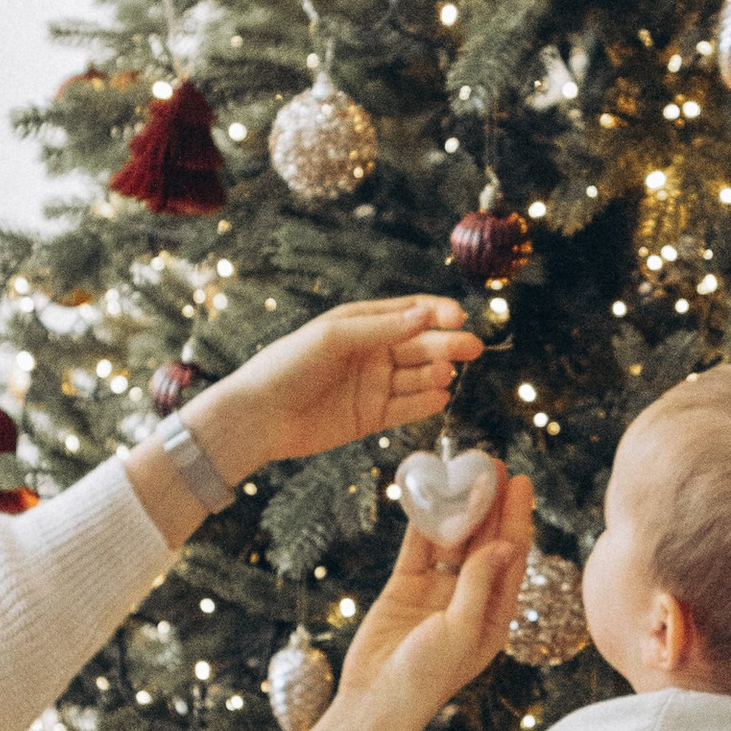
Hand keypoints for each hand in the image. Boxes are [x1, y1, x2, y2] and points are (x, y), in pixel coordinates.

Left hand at [200, 296, 480, 484]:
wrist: (258, 416)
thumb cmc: (287, 366)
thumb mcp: (332, 338)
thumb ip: (380, 328)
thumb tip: (425, 315)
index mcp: (360, 324)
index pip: (409, 313)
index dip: (435, 312)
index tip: (457, 316)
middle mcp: (371, 353)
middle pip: (419, 345)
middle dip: (446, 344)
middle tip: (472, 347)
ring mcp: (373, 386)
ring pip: (416, 376)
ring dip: (435, 373)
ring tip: (445, 375)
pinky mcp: (371, 417)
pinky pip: (406, 408)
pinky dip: (424, 403)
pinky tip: (440, 397)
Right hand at [335, 475, 536, 730]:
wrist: (377, 701)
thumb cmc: (427, 676)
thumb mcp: (462, 630)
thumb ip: (480, 585)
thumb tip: (502, 543)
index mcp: (495, 612)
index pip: (511, 554)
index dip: (516, 515)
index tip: (520, 480)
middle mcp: (470, 597)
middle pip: (485, 539)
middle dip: (490, 501)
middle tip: (492, 462)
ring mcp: (437, 590)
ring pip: (451, 539)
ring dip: (457, 506)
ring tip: (462, 469)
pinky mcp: (405, 587)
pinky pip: (418, 547)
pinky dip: (422, 521)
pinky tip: (428, 493)